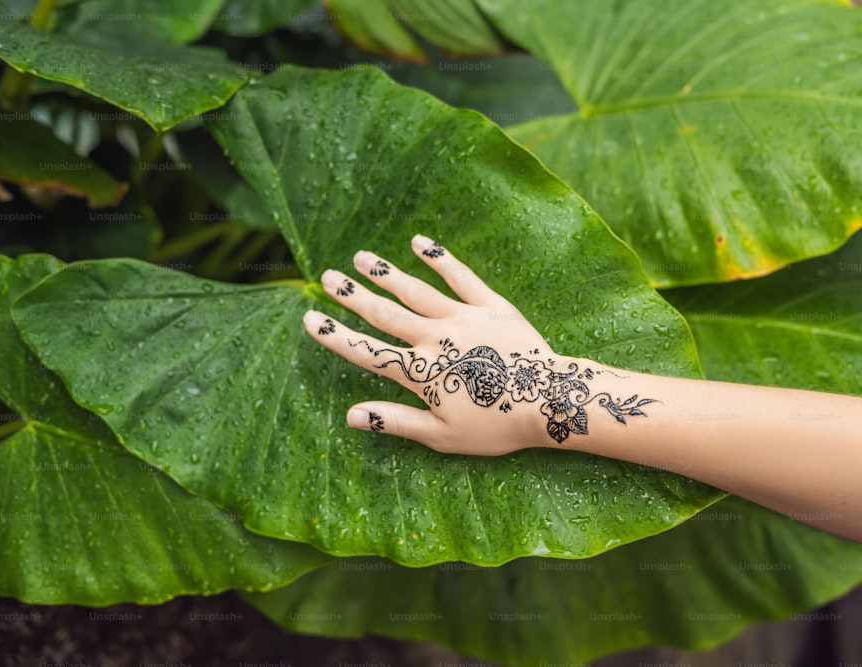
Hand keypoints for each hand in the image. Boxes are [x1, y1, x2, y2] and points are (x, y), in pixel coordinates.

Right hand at [304, 235, 657, 454]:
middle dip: (353, 296)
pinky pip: (460, 277)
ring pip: (416, 290)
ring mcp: (463, 318)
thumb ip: (396, 422)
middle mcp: (435, 339)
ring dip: (386, 273)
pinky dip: (439, 258)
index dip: (336, 336)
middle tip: (327, 278)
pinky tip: (419, 242)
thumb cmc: (497, 426)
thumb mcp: (443, 436)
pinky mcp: (491, 306)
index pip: (368, 352)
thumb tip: (350, 415)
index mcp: (421, 372)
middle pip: (385, 314)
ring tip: (361, 257)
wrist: (550, 403)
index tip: (310, 318)